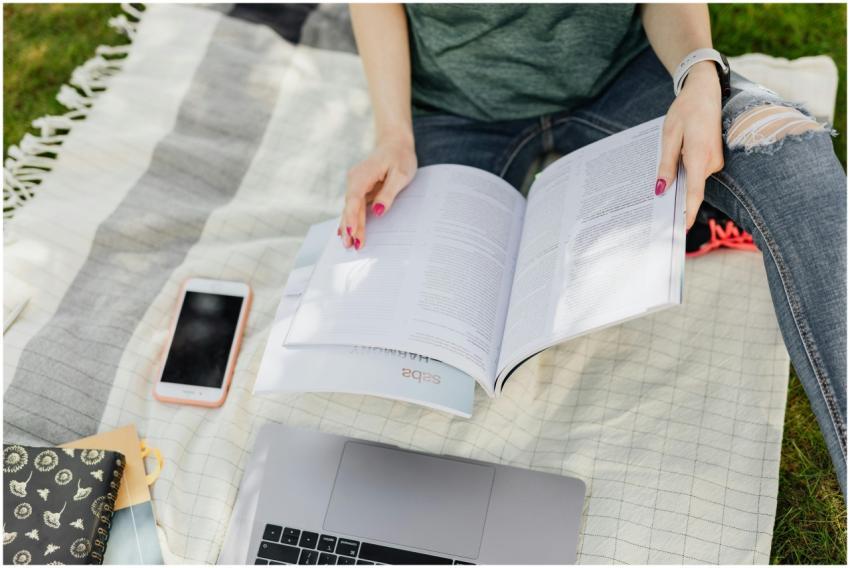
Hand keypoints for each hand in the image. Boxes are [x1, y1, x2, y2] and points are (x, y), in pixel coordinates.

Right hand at [339, 132, 416, 248]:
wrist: (395, 144)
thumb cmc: (400, 157)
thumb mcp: (400, 174)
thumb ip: (388, 194)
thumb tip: (377, 212)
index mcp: (362, 175)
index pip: (354, 200)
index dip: (351, 217)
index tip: (351, 232)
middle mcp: (354, 180)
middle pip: (350, 207)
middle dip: (351, 227)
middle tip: (352, 246)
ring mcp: (355, 185)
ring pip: (350, 209)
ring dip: (349, 226)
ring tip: (348, 245)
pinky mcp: (359, 189)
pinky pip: (354, 207)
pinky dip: (350, 219)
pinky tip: (344, 232)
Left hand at [656, 61, 723, 228]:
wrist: (705, 91)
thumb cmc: (685, 110)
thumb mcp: (669, 135)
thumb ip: (667, 163)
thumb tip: (662, 189)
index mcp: (699, 154)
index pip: (695, 191)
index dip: (688, 212)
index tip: (681, 229)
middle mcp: (712, 161)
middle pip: (692, 188)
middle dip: (677, 199)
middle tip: (655, 214)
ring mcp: (715, 161)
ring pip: (693, 180)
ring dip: (679, 183)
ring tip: (661, 183)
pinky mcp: (714, 159)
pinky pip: (697, 173)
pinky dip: (685, 174)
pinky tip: (674, 168)